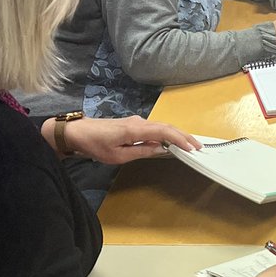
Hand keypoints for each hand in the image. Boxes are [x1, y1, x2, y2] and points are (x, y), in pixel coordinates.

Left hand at [58, 116, 200, 163]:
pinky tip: (169, 141)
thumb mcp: (118, 155)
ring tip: (188, 144)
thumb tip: (161, 149)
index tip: (193, 148)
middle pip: (166, 127)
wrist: (78, 132)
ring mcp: (136, 121)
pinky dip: (166, 133)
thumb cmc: (96, 145)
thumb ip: (141, 151)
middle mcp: (139, 122)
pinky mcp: (132, 124)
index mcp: (136, 129)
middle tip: (198, 146)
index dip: (181, 139)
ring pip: (161, 126)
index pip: (164, 132)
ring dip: (176, 134)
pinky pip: (153, 128)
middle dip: (184, 136)